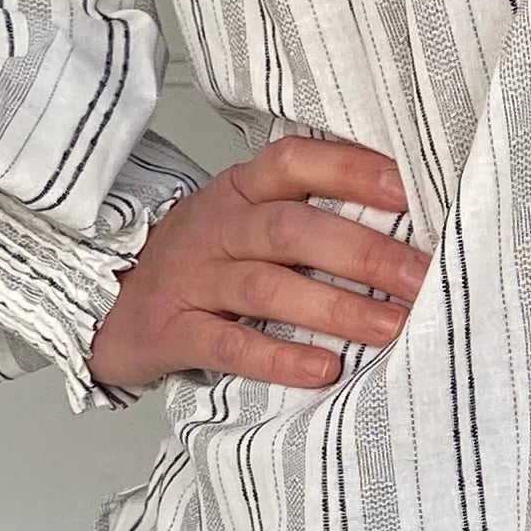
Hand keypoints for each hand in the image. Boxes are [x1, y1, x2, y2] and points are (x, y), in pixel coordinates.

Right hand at [88, 135, 430, 396]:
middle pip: (291, 229)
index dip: (351, 170)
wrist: (108, 302)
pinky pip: (228, 345)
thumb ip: (308, 214)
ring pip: (265, 287)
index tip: (409, 191)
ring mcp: (192, 279)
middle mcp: (217, 227)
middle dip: (364, 252)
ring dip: (334, 308)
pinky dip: (278, 358)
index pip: (295, 162)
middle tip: (421, 278)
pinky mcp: (173, 331)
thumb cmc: (203, 259)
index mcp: (241, 190)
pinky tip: (325, 368)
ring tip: (390, 327)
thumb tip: (408, 226)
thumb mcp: (246, 219)